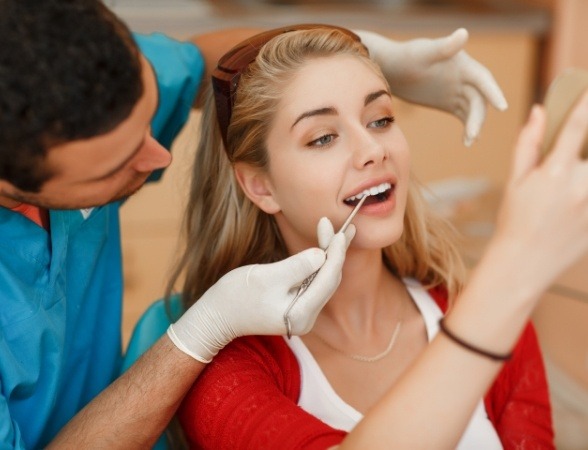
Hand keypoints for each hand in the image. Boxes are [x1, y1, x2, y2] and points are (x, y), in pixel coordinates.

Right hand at [167, 219, 354, 362]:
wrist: (216, 316)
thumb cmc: (236, 296)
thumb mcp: (265, 277)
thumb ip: (296, 267)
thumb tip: (321, 254)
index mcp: (301, 314)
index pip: (328, 279)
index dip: (335, 252)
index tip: (339, 230)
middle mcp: (307, 319)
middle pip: (330, 280)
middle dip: (336, 252)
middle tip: (346, 226)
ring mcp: (303, 314)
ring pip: (324, 281)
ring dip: (330, 256)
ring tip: (339, 232)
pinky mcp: (297, 307)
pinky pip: (315, 283)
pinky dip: (319, 264)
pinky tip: (324, 247)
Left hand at [356, 28, 507, 145]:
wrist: (393, 70)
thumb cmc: (407, 57)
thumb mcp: (424, 53)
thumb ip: (443, 47)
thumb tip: (463, 33)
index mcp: (463, 64)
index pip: (483, 79)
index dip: (494, 92)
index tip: (502, 108)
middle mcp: (465, 78)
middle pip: (478, 99)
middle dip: (478, 117)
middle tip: (472, 135)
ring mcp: (458, 92)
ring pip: (473, 110)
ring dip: (475, 126)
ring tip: (469, 142)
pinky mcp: (450, 103)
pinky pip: (464, 117)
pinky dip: (468, 128)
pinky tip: (467, 142)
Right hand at [491, 91, 587, 297]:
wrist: (523, 264)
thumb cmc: (514, 221)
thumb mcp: (515, 181)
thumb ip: (527, 144)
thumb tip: (538, 112)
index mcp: (555, 173)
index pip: (576, 127)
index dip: (585, 103)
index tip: (587, 86)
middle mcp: (581, 187)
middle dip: (585, 144)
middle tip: (570, 160)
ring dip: (586, 169)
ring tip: (570, 182)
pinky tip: (576, 193)